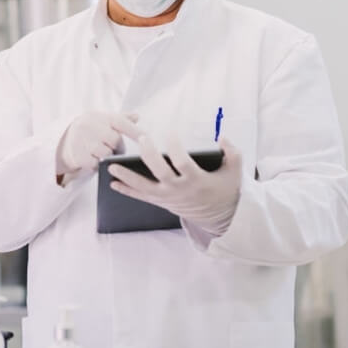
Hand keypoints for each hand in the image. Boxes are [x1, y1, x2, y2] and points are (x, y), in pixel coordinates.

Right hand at [57, 112, 141, 176]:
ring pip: (106, 153)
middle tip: (114, 149)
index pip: (120, 122)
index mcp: (99, 116)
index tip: (146, 138)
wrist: (64, 139)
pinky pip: (95, 164)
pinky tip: (93, 160)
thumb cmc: (91, 129)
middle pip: (114, 139)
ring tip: (103, 154)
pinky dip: (97, 164)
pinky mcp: (78, 155)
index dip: (134, 130)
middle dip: (117, 147)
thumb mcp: (103, 120)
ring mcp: (82, 140)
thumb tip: (137, 116)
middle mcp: (89, 126)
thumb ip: (121, 119)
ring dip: (108, 156)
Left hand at [108, 136, 242, 235]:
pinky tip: (112, 183)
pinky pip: (141, 197)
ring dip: (126, 176)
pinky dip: (126, 191)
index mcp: (197, 180)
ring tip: (112, 166)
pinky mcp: (161, 202)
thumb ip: (233, 153)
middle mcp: (180, 189)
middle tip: (141, 139)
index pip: (183, 162)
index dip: (176, 147)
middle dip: (149, 155)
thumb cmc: (224, 188)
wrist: (219, 215)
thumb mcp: (235, 171)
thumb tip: (223, 138)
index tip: (171, 132)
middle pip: (160, 172)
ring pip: (144, 187)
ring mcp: (168, 197)